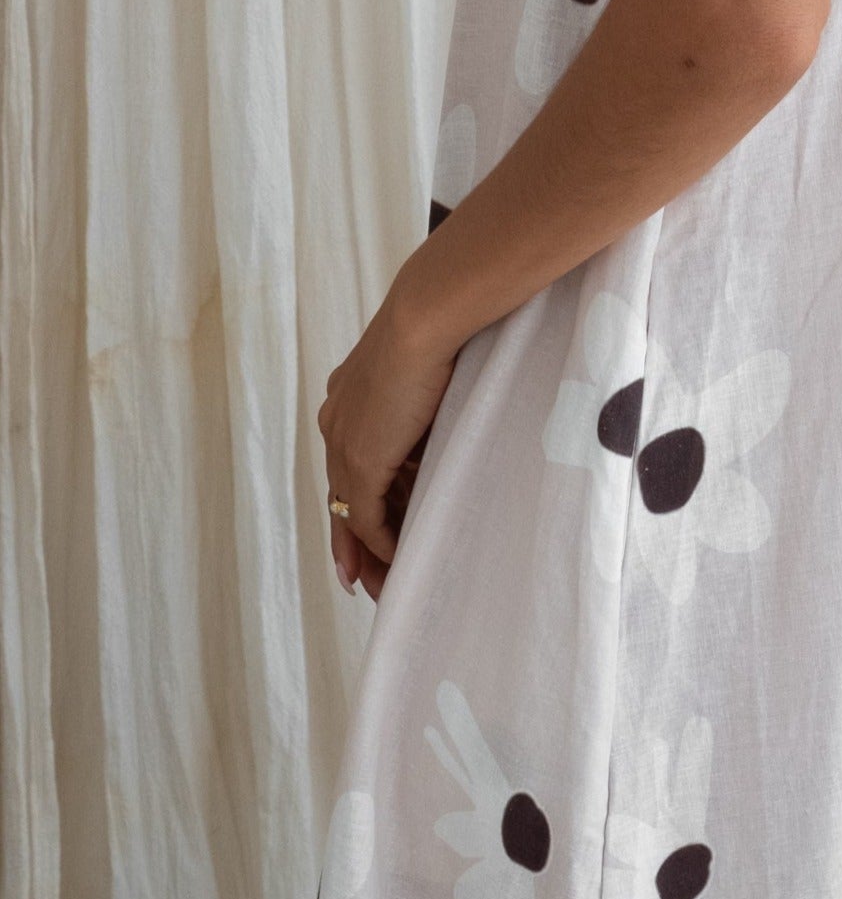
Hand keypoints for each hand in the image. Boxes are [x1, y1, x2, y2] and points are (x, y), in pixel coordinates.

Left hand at [318, 283, 455, 596]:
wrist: (429, 314)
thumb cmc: (444, 325)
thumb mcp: (432, 371)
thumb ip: (428, 405)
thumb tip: (446, 424)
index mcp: (350, 394)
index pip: (350, 460)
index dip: (360, 497)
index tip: (372, 532)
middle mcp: (338, 420)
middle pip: (342, 494)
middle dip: (353, 542)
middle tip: (363, 580)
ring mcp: (345, 442)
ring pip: (350, 513)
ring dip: (368, 551)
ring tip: (383, 584)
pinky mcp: (360, 462)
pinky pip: (364, 518)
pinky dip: (379, 543)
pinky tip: (396, 560)